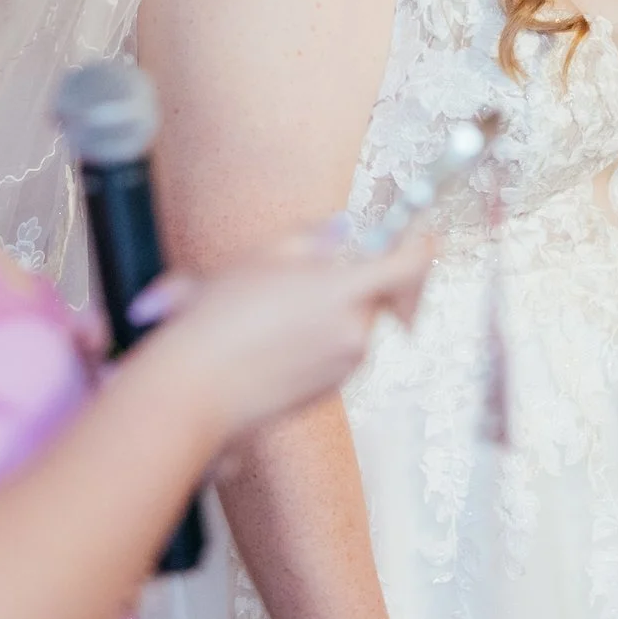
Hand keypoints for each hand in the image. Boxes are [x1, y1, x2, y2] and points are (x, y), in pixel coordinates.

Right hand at [146, 234, 433, 440]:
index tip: (416, 235)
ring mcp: (346, 367)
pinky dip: (320, 342)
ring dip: (332, 313)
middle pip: (379, 295)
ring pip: (356, 325)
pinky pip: (340, 354)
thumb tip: (343, 227)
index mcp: (344, 293)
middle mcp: (356, 333)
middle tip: (314, 277)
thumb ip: (312, 240)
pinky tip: (274, 342)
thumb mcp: (261, 258)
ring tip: (274, 313)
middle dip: (356, 282)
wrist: (198, 386)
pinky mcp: (332, 391)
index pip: (409, 264)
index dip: (419, 245)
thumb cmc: (220, 320)